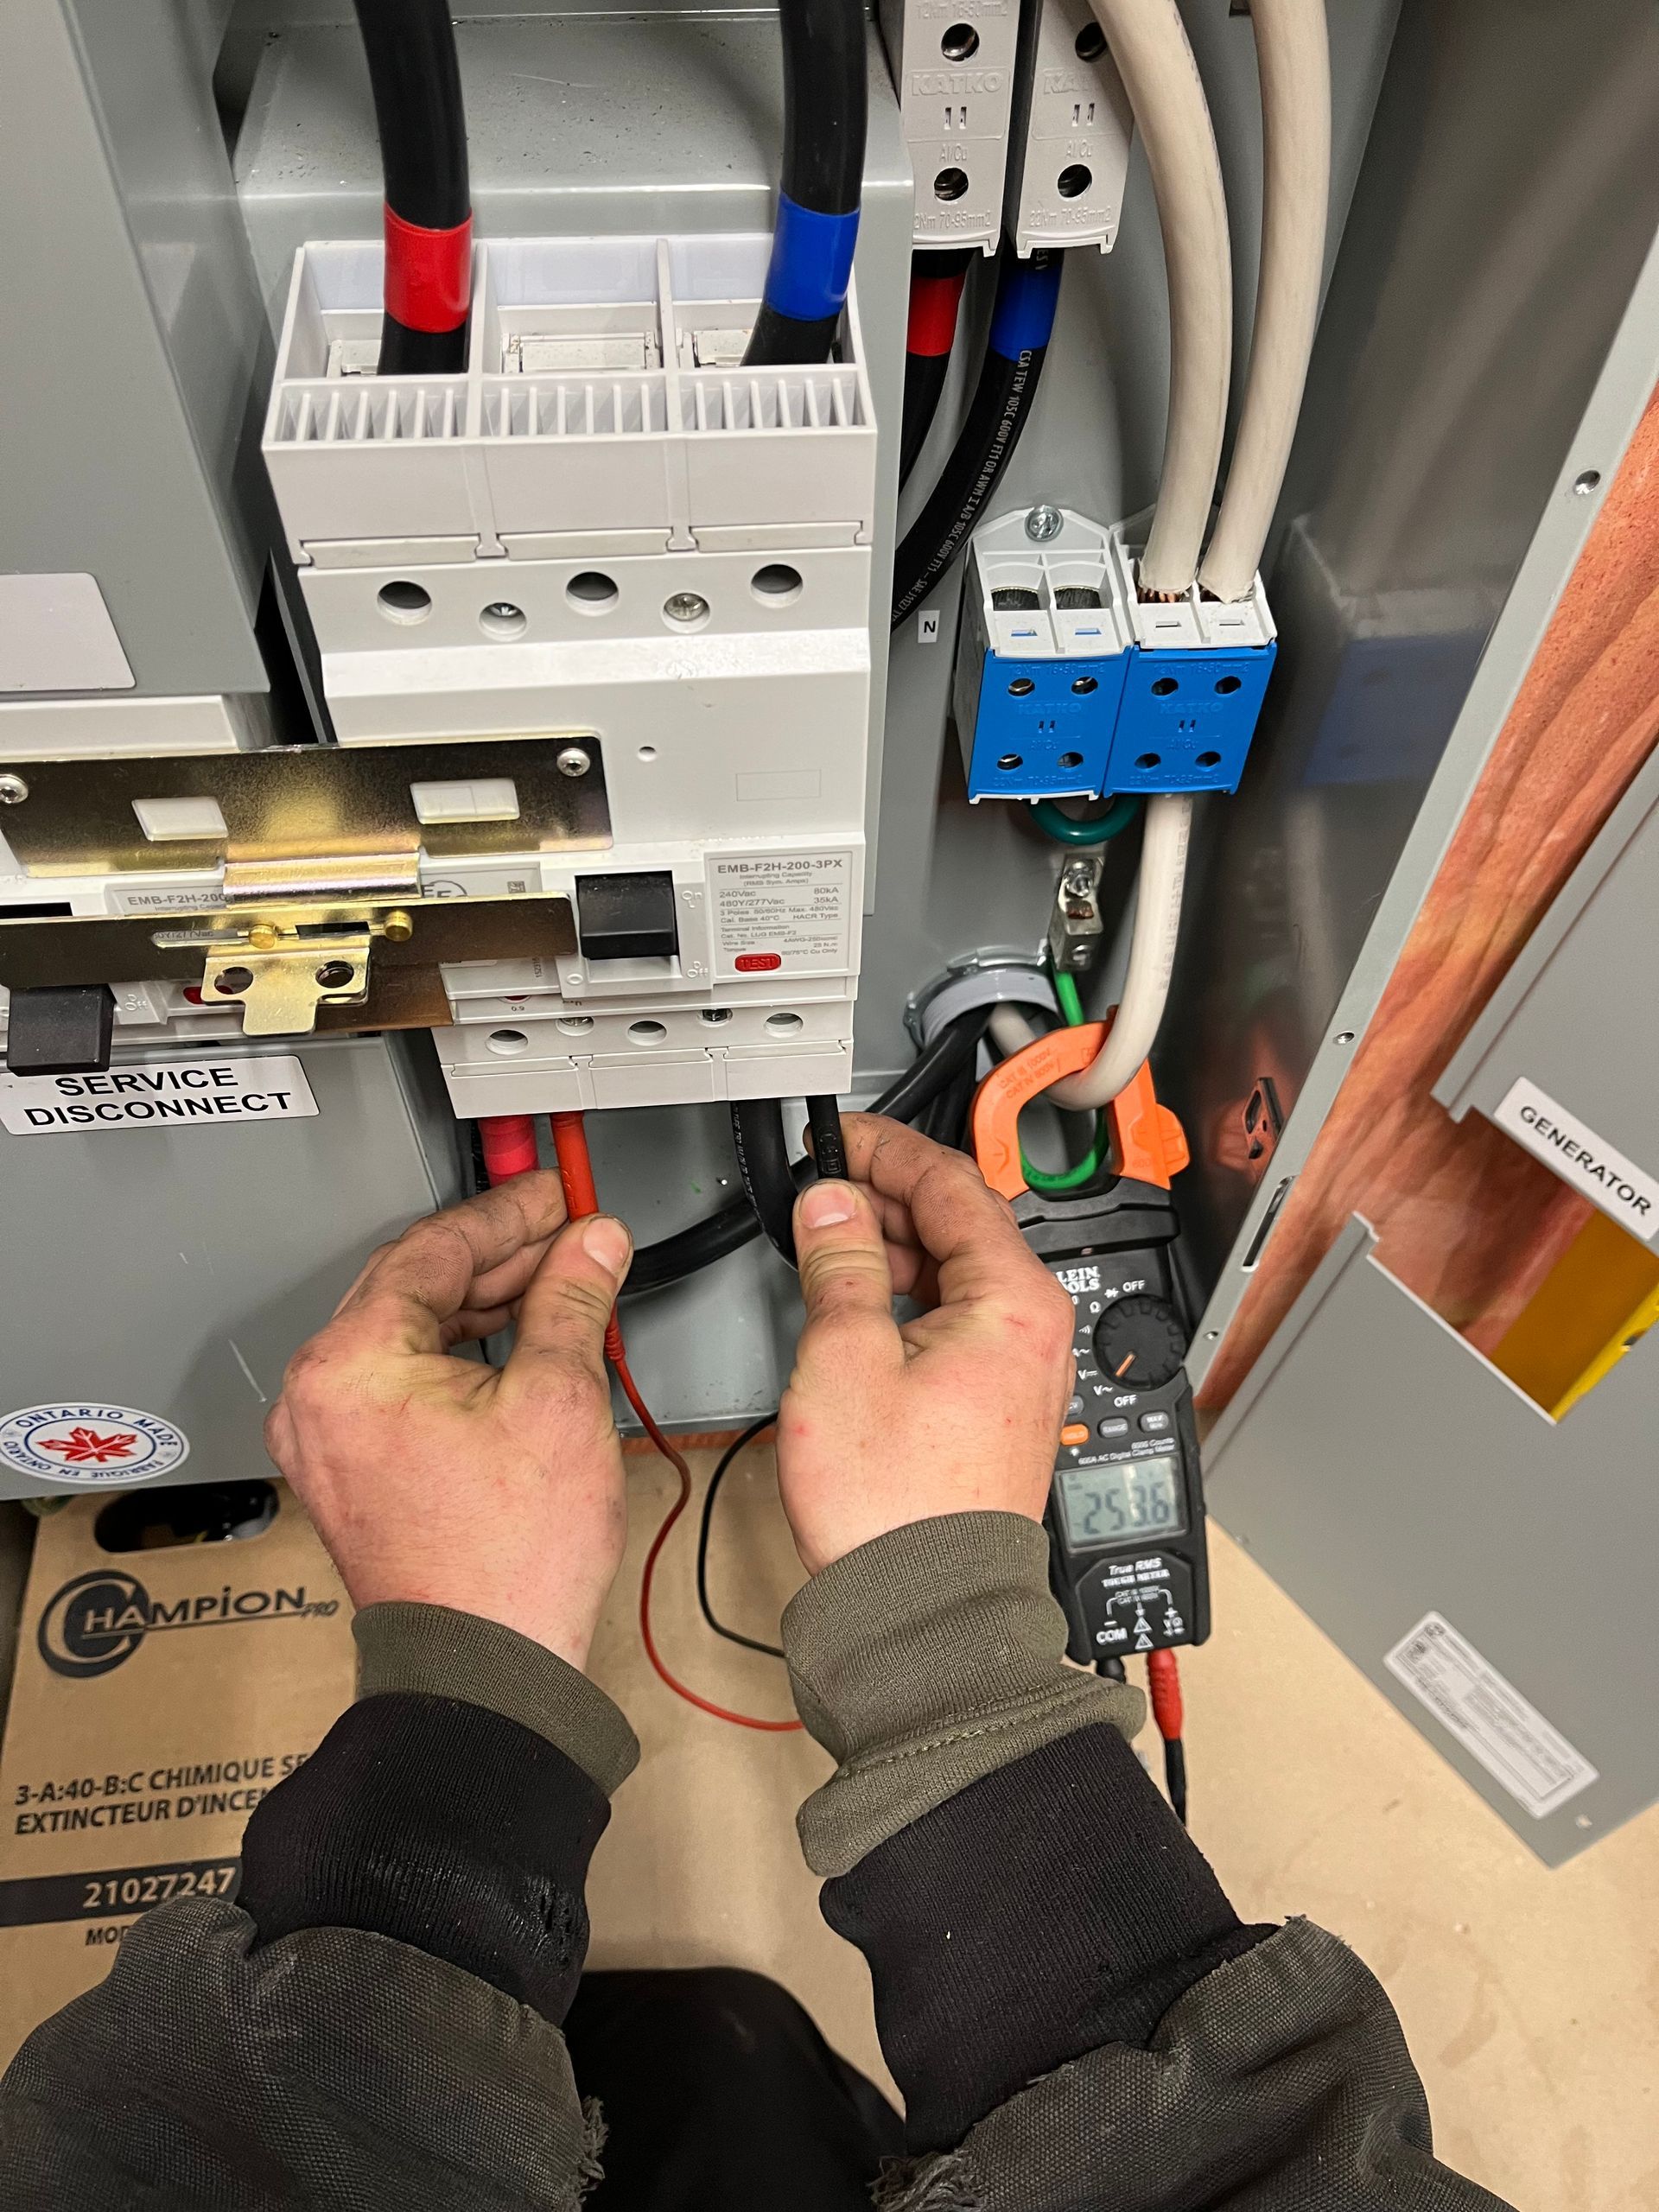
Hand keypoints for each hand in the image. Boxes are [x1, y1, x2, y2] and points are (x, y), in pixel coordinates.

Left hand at [264, 1172, 632, 1668]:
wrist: (486, 1667)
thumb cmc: (506, 1562)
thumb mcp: (558, 1398)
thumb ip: (571, 1299)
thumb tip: (590, 1244)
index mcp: (349, 1365)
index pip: (431, 1250)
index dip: (507, 1214)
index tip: (555, 1196)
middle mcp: (318, 1397)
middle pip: (411, 1286)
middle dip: (498, 1256)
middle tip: (566, 1233)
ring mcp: (328, 1438)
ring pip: (407, 1333)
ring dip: (483, 1304)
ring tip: (558, 1286)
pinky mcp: (352, 1471)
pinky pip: (401, 1381)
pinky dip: (460, 1355)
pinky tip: (520, 1345)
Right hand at [777, 1116, 1076, 1573]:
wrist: (923, 1610)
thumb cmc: (897, 1509)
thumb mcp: (845, 1360)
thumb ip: (841, 1264)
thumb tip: (833, 1205)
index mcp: (1015, 1302)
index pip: (951, 1185)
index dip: (885, 1150)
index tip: (837, 1136)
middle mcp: (1035, 1330)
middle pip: (962, 1225)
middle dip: (886, 1198)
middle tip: (821, 1187)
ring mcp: (1023, 1369)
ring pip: (959, 1274)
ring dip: (894, 1250)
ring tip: (827, 1247)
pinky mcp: (1000, 1404)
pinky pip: (959, 1320)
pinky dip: (909, 1298)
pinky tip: (860, 1307)